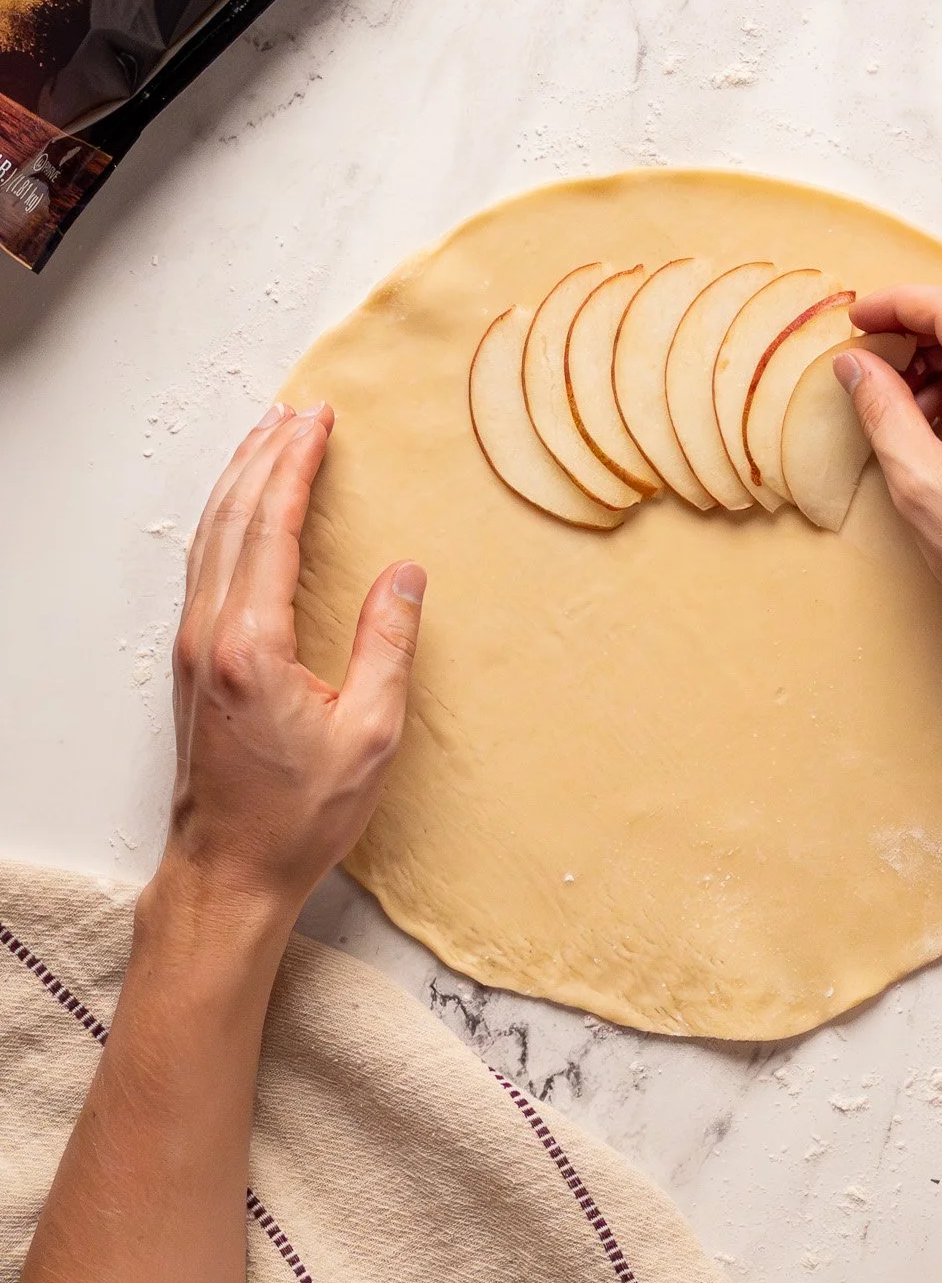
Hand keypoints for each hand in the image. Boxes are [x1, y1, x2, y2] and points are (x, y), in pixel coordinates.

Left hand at [150, 401, 424, 928]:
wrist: (228, 872)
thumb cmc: (299, 815)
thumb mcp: (370, 734)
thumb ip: (388, 646)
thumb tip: (406, 574)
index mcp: (253, 646)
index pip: (271, 529)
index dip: (295, 467)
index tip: (318, 422)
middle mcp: (212, 635)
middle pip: (231, 519)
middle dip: (265, 456)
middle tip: (299, 410)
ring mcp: (194, 647)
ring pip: (209, 538)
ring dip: (239, 480)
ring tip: (268, 437)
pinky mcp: (194, 662)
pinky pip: (204, 565)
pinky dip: (225, 519)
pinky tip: (243, 510)